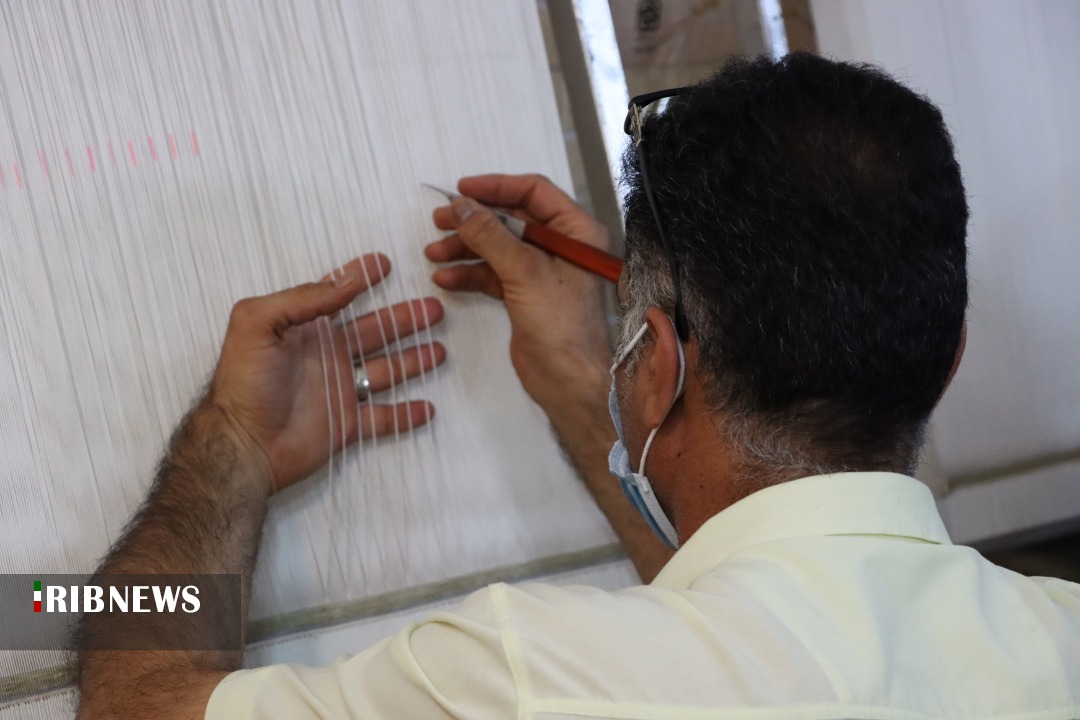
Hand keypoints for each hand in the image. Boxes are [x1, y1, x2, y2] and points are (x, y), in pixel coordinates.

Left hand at [206, 253, 444, 491]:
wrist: (242, 444)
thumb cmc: (244, 383)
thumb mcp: (258, 324)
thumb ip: (301, 299)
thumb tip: (346, 281)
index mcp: (305, 330)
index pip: (336, 295)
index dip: (359, 278)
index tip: (384, 263)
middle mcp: (326, 356)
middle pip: (374, 332)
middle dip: (404, 319)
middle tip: (433, 309)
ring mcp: (339, 391)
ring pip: (386, 371)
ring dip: (413, 360)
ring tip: (440, 350)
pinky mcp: (347, 424)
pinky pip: (384, 418)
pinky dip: (406, 414)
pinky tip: (428, 408)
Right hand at [425, 174, 611, 430]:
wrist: (568, 380)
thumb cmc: (564, 327)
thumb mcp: (525, 272)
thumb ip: (491, 235)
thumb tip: (463, 206)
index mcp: (577, 232)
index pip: (534, 192)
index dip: (497, 187)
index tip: (463, 190)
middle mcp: (562, 247)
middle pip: (512, 219)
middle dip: (475, 220)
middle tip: (441, 220)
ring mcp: (542, 272)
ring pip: (498, 247)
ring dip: (466, 248)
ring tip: (435, 252)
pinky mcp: (525, 296)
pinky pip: (493, 274)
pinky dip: (470, 273)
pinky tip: (446, 277)